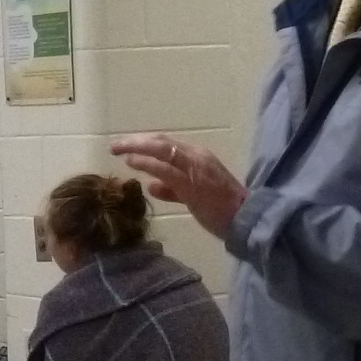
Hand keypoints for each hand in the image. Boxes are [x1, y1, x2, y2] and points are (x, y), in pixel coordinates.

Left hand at [112, 133, 245, 240]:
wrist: (244, 219)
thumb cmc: (223, 209)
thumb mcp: (194, 196)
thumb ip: (172, 190)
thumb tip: (151, 185)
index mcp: (198, 157)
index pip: (167, 144)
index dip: (144, 143)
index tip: (126, 146)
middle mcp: (196, 156)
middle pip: (161, 141)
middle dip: (136, 140)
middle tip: (115, 145)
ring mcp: (194, 167)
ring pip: (161, 149)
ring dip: (136, 147)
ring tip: (117, 149)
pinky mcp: (191, 182)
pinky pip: (165, 168)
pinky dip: (146, 162)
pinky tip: (131, 161)